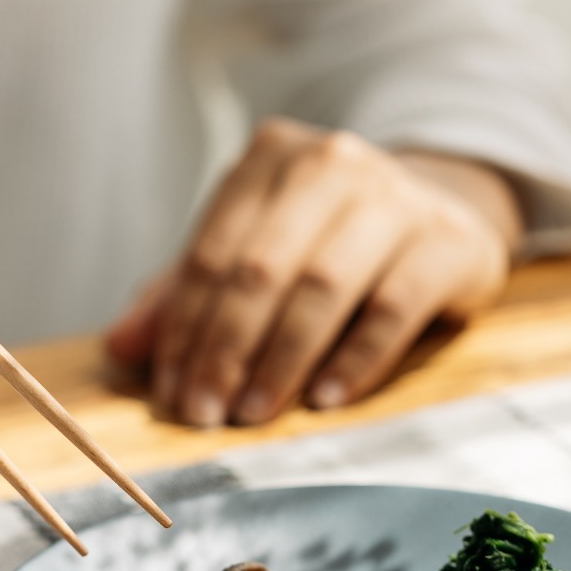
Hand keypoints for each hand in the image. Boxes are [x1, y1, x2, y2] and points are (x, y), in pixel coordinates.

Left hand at [104, 119, 519, 426]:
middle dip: (225, 349)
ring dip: (280, 359)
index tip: (171, 391)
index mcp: (271, 158)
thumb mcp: (253, 252)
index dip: (185, 328)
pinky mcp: (450, 240)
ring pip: (323, 286)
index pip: (213, 253)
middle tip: (204, 413)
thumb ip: (183, 295)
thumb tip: (120, 347)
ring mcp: (398, 196)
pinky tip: (322, 399)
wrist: (444, 210)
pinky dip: (353, 359)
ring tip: (253, 413)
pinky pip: (393, 308)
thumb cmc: (327, 238)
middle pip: (261, 269)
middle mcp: (333, 163)